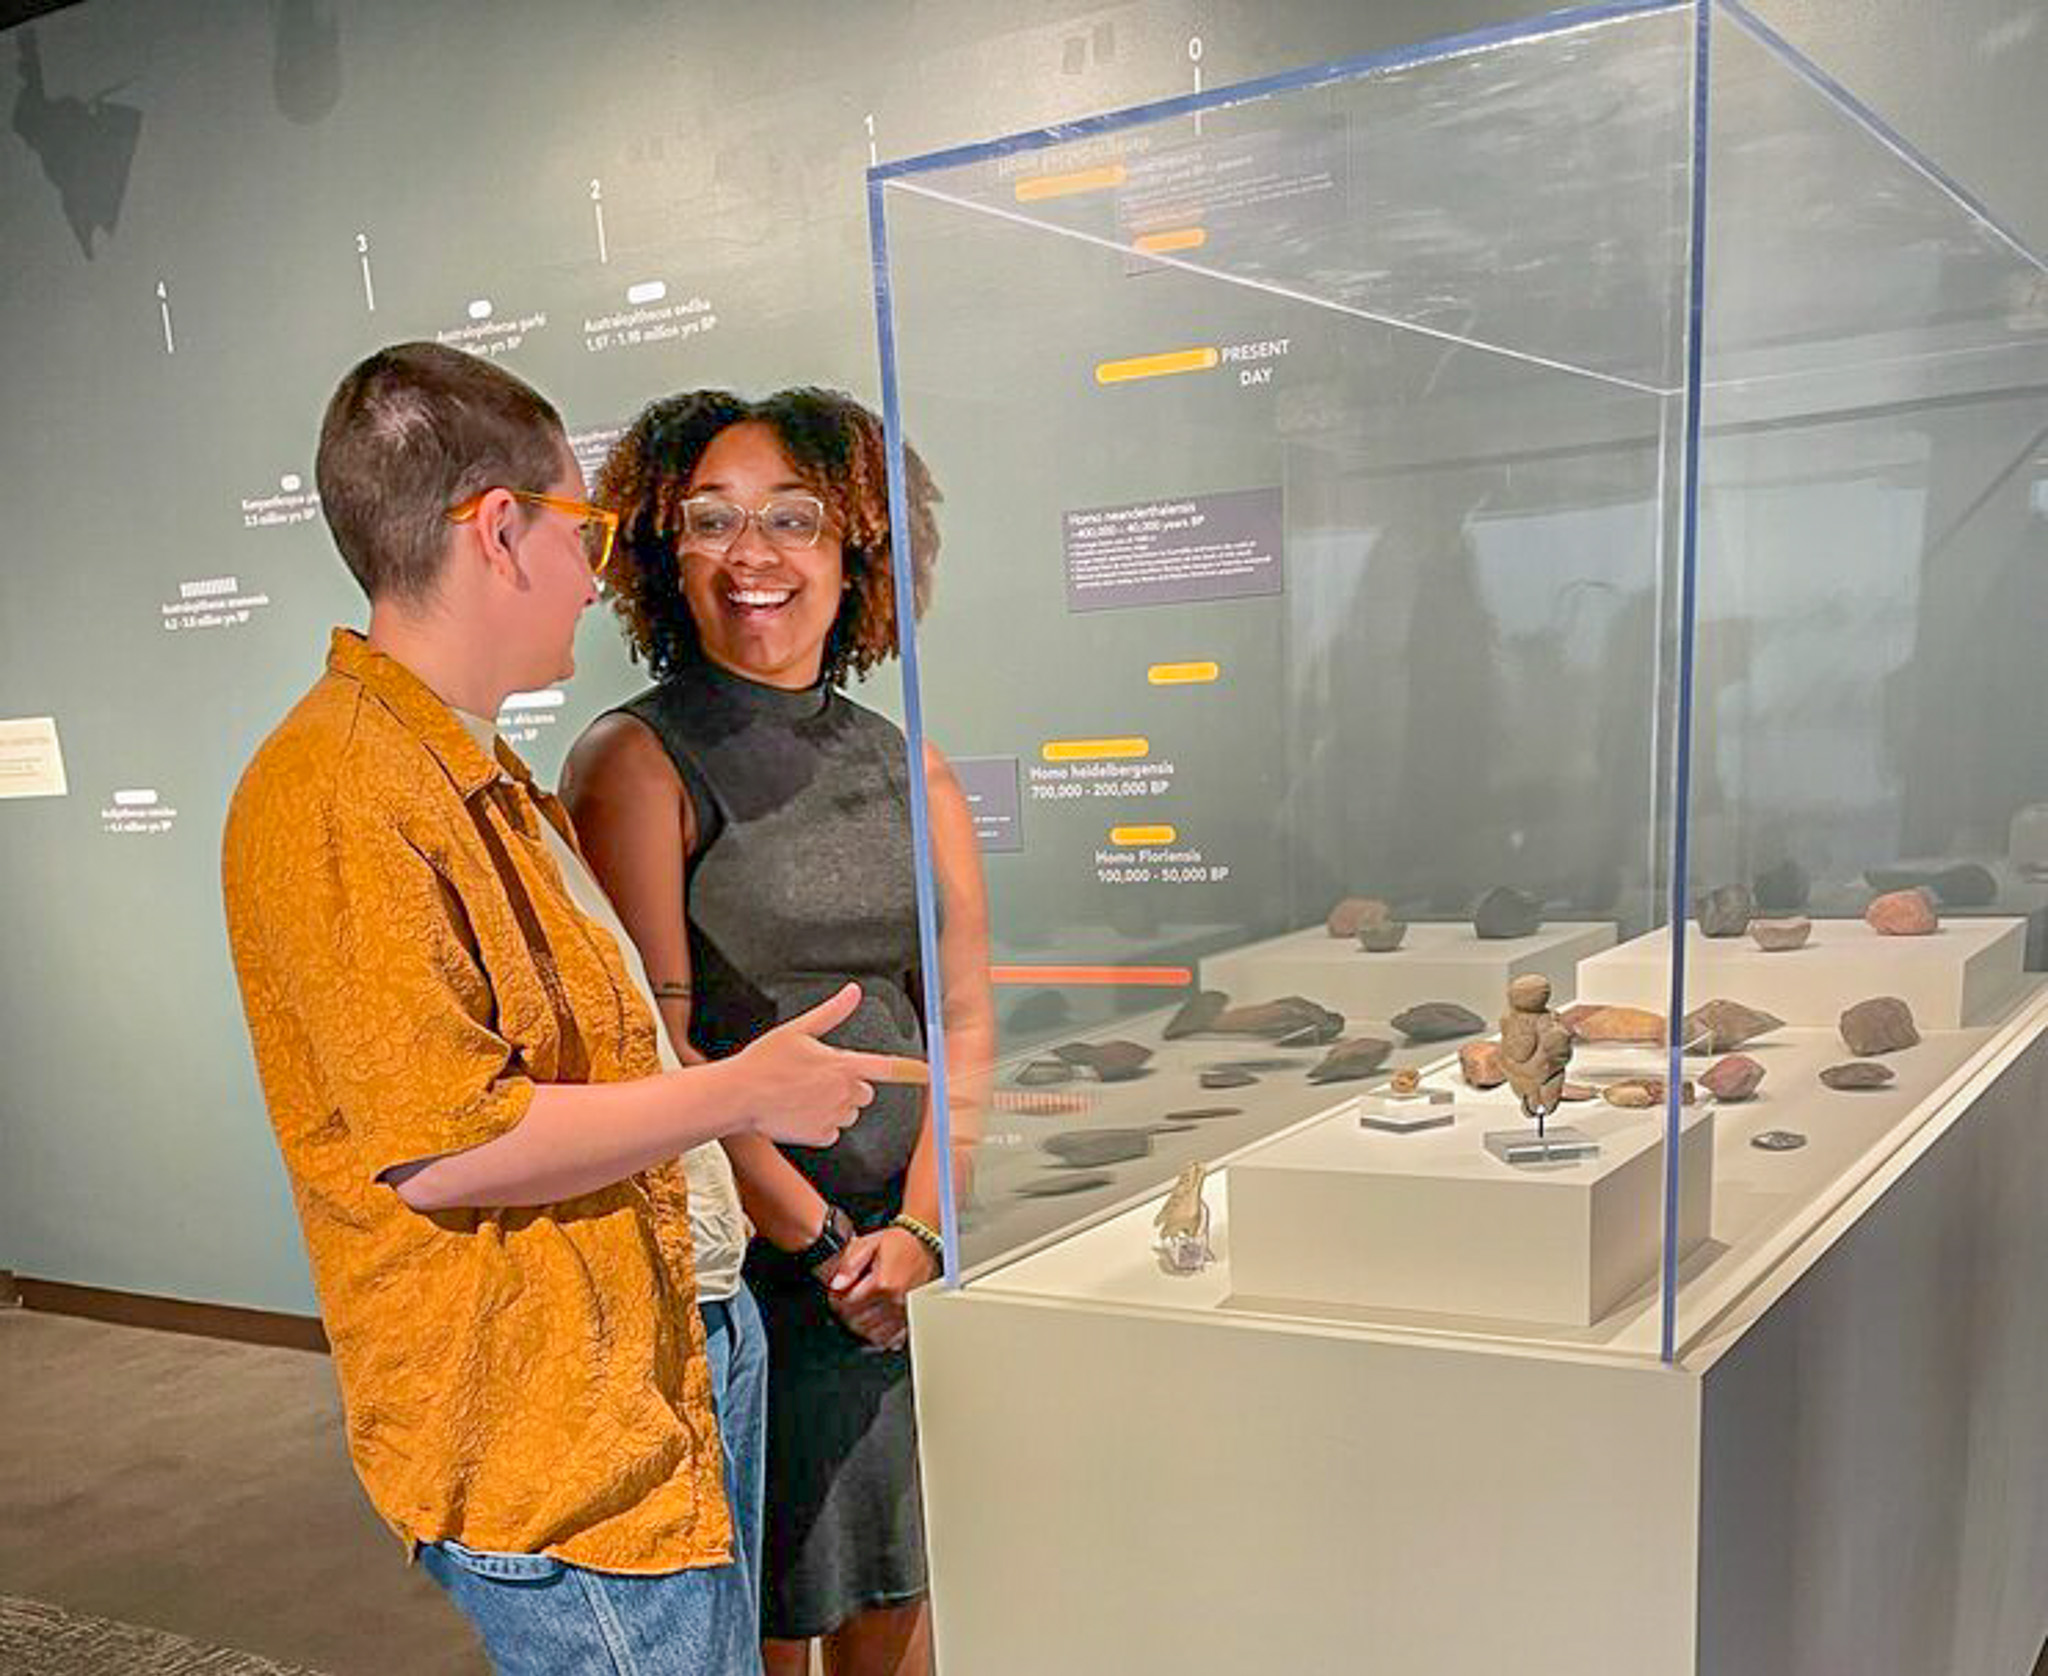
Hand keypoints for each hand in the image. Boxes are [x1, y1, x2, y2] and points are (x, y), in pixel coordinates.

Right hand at [731, 984, 929, 1147]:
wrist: (739, 1096)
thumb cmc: (765, 1060)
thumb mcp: (799, 1029)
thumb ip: (832, 1013)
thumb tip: (854, 991)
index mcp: (842, 1064)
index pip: (887, 1067)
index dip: (911, 1070)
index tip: (929, 1073)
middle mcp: (843, 1092)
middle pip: (865, 1092)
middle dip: (849, 1086)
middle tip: (817, 1078)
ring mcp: (833, 1116)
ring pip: (849, 1113)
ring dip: (835, 1106)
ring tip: (803, 1095)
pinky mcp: (820, 1136)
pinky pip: (832, 1131)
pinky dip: (820, 1125)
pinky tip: (799, 1113)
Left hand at [827, 1228, 939, 1351]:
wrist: (926, 1247)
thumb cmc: (899, 1244)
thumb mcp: (870, 1243)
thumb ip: (850, 1263)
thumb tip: (837, 1284)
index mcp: (883, 1283)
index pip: (846, 1305)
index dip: (835, 1299)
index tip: (836, 1292)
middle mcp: (895, 1302)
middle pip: (856, 1323)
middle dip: (845, 1313)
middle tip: (845, 1300)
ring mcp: (903, 1314)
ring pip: (870, 1335)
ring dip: (859, 1325)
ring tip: (858, 1310)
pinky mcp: (909, 1320)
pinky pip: (887, 1339)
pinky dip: (876, 1335)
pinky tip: (872, 1321)